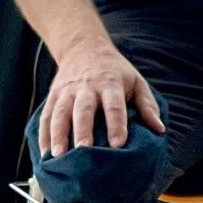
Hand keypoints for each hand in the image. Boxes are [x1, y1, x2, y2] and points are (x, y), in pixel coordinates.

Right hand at [41, 39, 163, 156]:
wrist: (83, 47)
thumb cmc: (115, 70)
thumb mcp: (136, 81)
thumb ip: (148, 105)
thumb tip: (159, 129)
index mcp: (110, 84)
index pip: (114, 106)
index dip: (116, 125)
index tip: (118, 144)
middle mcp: (86, 88)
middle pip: (82, 110)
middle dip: (82, 130)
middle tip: (83, 150)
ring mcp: (66, 91)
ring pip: (60, 113)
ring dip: (57, 134)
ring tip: (57, 155)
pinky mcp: (53, 96)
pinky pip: (46, 116)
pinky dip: (43, 135)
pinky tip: (44, 152)